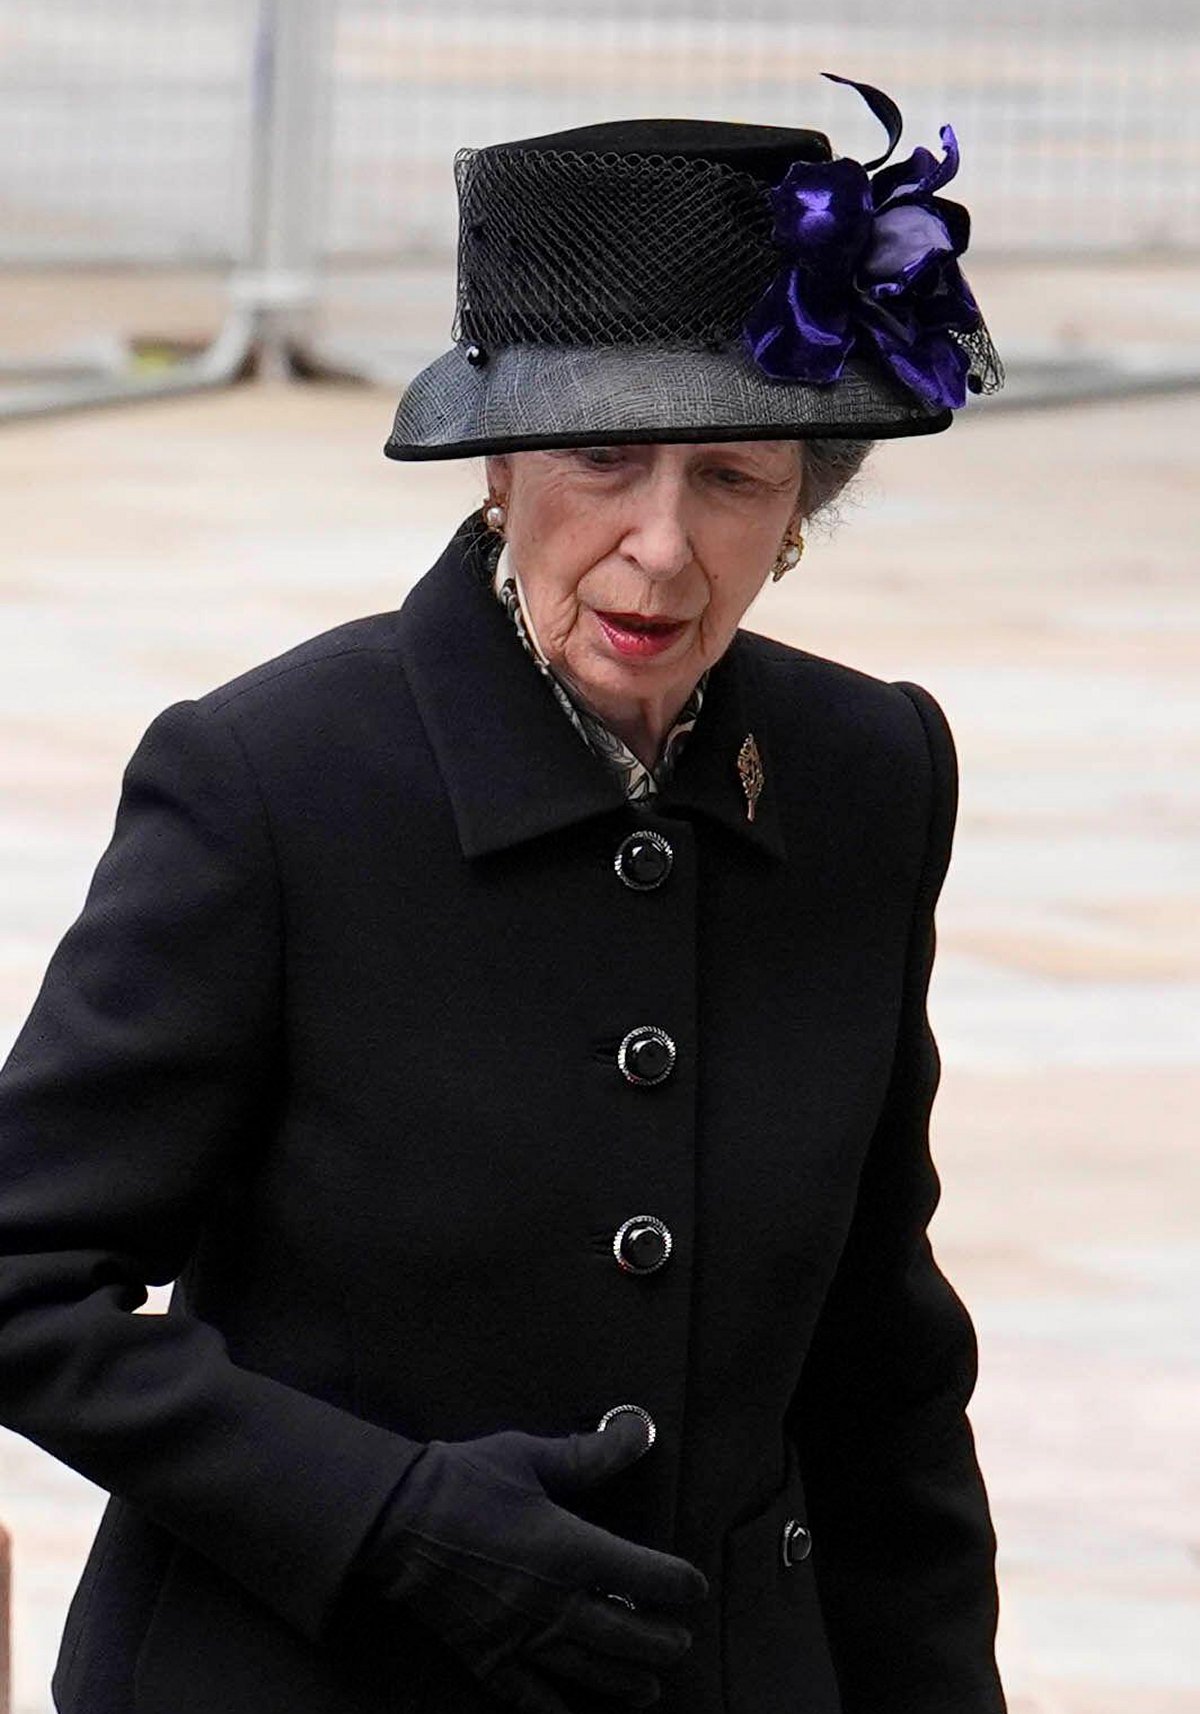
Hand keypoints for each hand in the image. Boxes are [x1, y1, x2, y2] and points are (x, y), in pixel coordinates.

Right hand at [349, 1412, 708, 1710]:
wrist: (397, 1518)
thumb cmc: (465, 1480)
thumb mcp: (530, 1456)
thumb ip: (589, 1454)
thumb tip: (639, 1430)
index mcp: (566, 1546)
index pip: (640, 1572)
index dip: (674, 1582)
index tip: (695, 1587)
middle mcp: (550, 1600)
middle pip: (621, 1633)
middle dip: (659, 1642)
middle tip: (682, 1645)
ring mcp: (518, 1634)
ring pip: (584, 1669)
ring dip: (623, 1681)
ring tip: (648, 1688)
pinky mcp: (485, 1654)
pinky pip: (526, 1696)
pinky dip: (553, 1712)